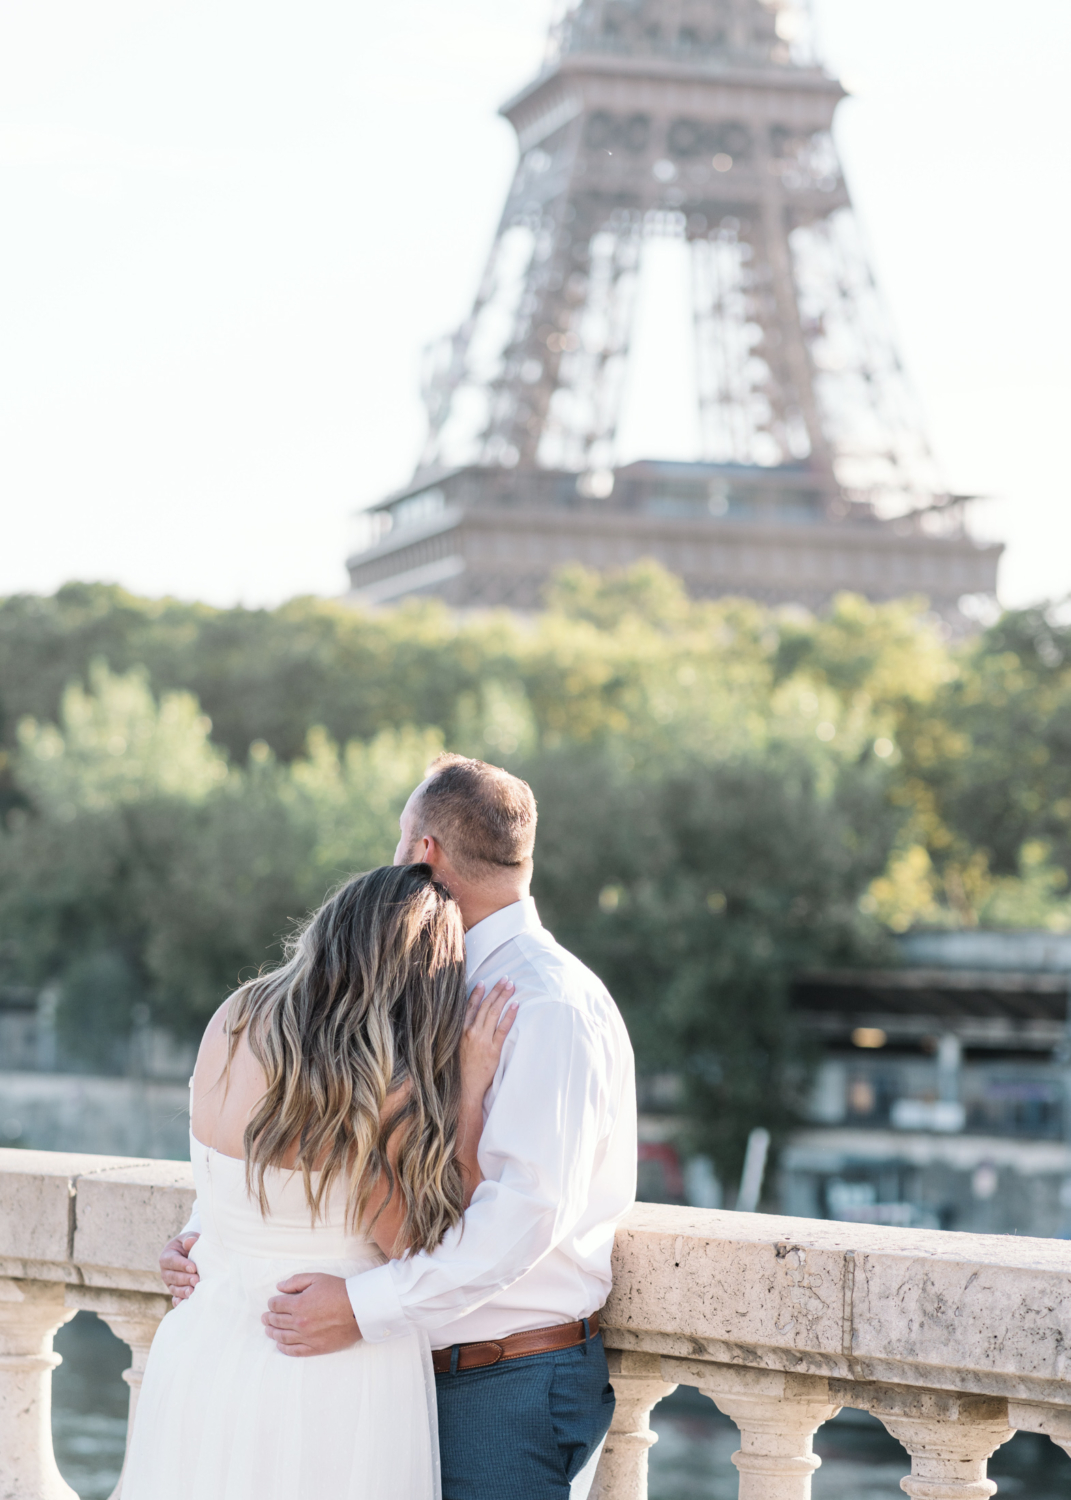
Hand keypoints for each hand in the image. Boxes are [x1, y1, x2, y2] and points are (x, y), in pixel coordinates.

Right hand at [160, 1234, 199, 1306]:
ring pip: (174, 1288)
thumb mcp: (188, 1238)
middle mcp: (165, 1271)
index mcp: (166, 1256)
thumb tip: (189, 1242)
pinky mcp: (175, 1291)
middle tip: (196, 1280)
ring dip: (183, 1291)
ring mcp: (169, 1283)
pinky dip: (178, 1301)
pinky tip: (182, 1304)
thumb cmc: (189, 1244)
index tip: (193, 1268)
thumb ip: (189, 1238)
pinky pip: (175, 1297)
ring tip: (192, 1292)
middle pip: (173, 1276)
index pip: (173, 1261)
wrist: (188, 1253)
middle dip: (185, 1279)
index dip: (182, 1265)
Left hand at [262, 1273, 361, 1356]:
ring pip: (283, 1337)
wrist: (359, 1309)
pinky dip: (284, 1348)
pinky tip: (280, 1345)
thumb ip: (295, 1281)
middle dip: (269, 1318)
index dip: (272, 1303)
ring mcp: (307, 1337)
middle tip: (265, 1318)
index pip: (277, 1305)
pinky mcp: (315, 1348)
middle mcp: (299, 1322)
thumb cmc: (339, 1291)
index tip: (272, 1303)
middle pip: (277, 1321)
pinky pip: (294, 1351)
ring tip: (268, 1330)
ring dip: (273, 1333)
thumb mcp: (317, 1278)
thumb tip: (279, 1287)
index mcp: (298, 1304)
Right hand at [460, 978, 516, 1104]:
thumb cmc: (460, 1070)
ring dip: (504, 997)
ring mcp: (482, 1040)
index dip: (476, 993)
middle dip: (496, 991)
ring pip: (494, 1013)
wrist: (464, 1089)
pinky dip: (510, 1015)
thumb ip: (462, 1034)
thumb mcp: (455, 1048)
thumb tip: (470, 1023)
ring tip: (512, 986)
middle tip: (505, 979)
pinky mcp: (493, 1049)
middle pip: (485, 1006)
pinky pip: (503, 1028)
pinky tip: (516, 1006)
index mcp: (460, 1031)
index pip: (469, 1007)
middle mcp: (471, 1033)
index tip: (483, 982)